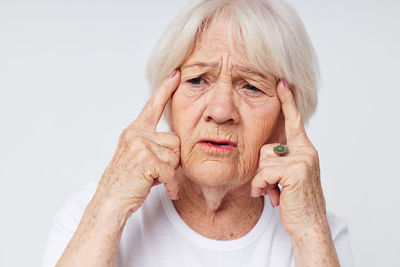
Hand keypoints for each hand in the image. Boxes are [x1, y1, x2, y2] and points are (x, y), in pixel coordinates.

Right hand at [96, 69, 180, 213]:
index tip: (176, 74)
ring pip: (176, 156)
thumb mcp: (138, 156)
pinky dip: (172, 185)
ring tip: (153, 179)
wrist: (110, 202)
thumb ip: (153, 144)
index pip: (153, 106)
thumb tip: (176, 144)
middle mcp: (136, 134)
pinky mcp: (145, 160)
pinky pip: (171, 172)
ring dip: (170, 172)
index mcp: (135, 131)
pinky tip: (168, 191)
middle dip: (172, 160)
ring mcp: (140, 146)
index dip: (166, 89)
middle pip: (175, 141)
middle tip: (156, 172)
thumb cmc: (126, 182)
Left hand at [250, 80, 326, 234]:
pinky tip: (271, 196)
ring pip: (263, 162)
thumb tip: (264, 155)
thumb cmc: (296, 201)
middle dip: (262, 171)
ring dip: (261, 182)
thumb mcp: (288, 176)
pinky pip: (264, 174)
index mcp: (304, 150)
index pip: (294, 121)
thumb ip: (279, 160)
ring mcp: (303, 160)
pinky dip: (261, 187)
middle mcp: (306, 151)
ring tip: (273, 192)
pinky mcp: (296, 171)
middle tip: (272, 187)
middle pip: (266, 149)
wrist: (309, 224)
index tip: (282, 82)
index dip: (287, 101)